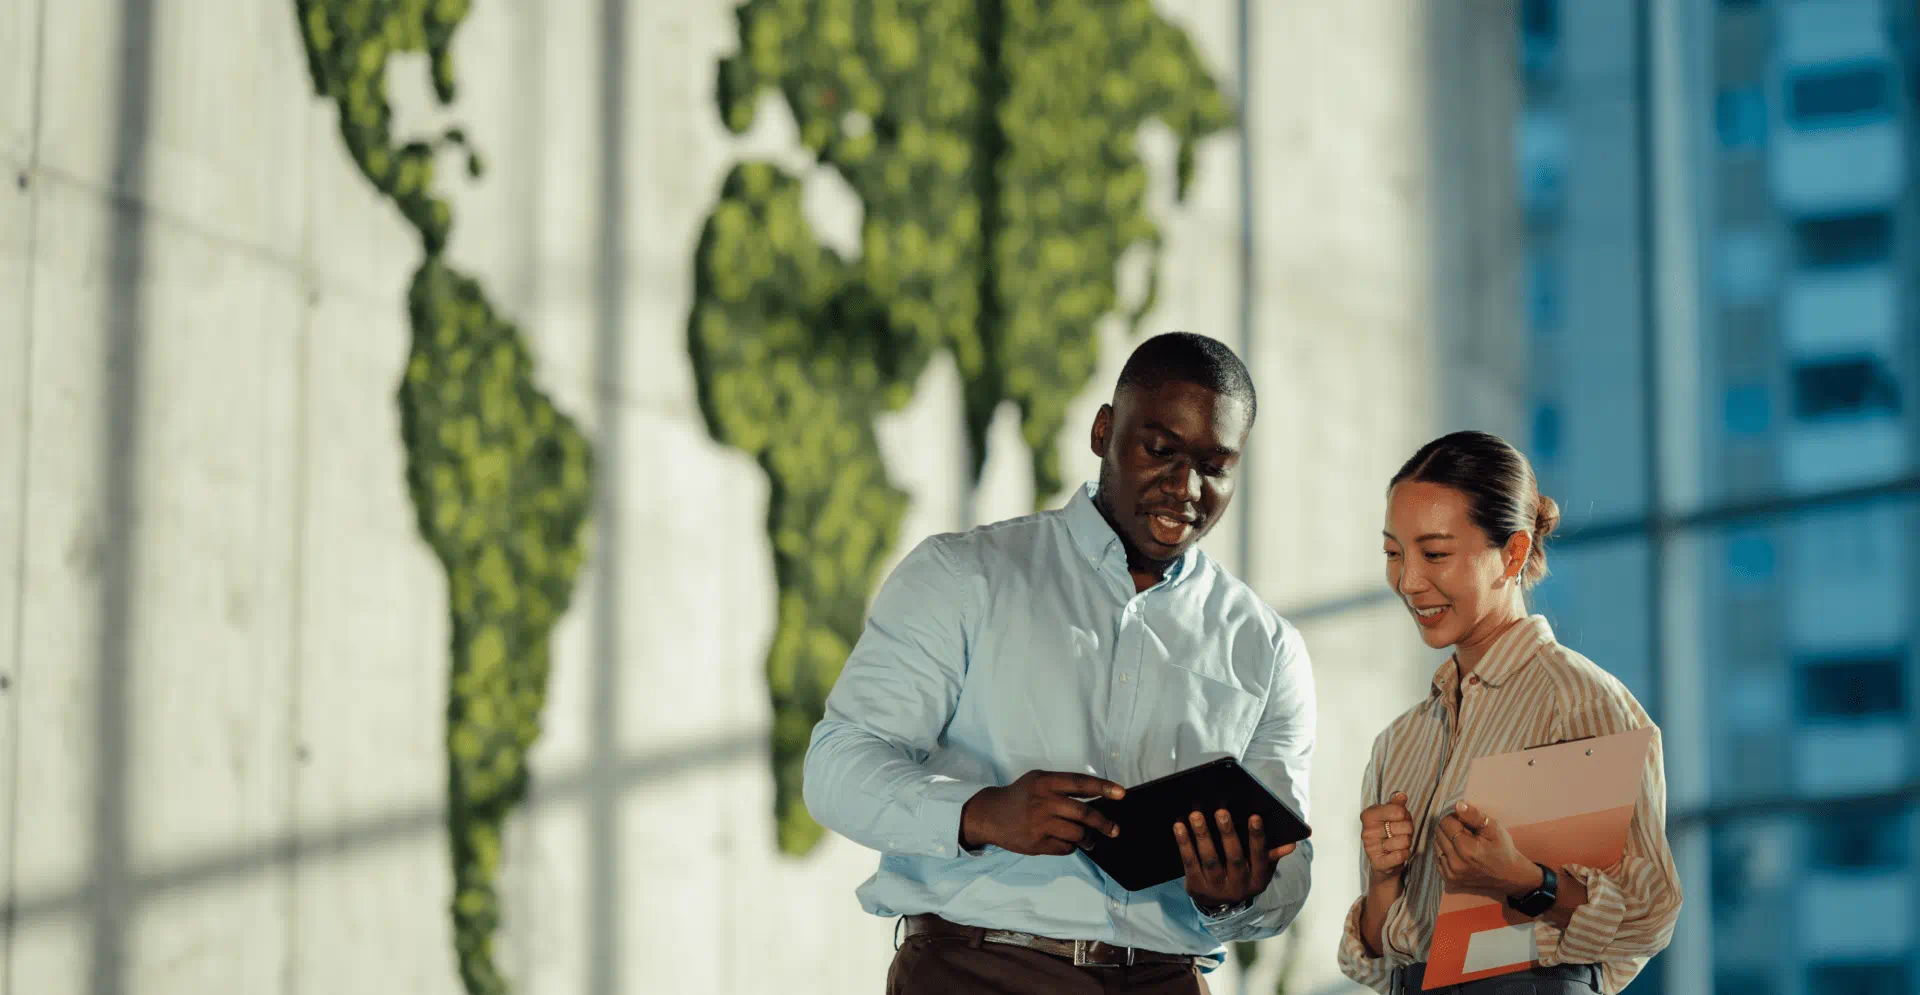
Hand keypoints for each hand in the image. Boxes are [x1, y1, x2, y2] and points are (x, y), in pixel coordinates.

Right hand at [959, 771, 1124, 855]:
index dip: (1103, 787)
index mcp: (1045, 782)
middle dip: (1103, 823)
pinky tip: (1068, 842)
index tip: (1121, 794)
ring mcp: (1040, 824)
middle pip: (1083, 812)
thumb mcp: (1038, 781)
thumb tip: (1097, 795)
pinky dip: (1072, 846)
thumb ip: (1063, 786)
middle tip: (1114, 830)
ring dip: (1089, 838)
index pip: (1080, 783)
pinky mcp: (1037, 843)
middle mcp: (1043, 802)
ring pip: (1077, 833)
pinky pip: (1065, 848)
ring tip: (1091, 840)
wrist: (990, 815)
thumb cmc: (1020, 795)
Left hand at [1174, 808, 1299, 910]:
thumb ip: (1272, 855)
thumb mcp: (1260, 870)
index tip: (1255, 816)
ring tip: (1196, 815)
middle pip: (1234, 858)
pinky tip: (1179, 826)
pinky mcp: (1196, 887)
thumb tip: (1291, 844)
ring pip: (1210, 860)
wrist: (1220, 906)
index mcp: (1258, 879)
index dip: (1258, 838)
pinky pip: (1190, 863)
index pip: (1260, 857)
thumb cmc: (1243, 876)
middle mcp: (1239, 887)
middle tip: (1220, 811)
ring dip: (1202, 836)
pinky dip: (1184, 844)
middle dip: (1227, 833)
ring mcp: (1216, 888)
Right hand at [1359, 790, 1413, 884]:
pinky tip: (1398, 854)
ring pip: (1405, 841)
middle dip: (1408, 831)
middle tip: (1400, 834)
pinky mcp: (1378, 863)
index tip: (1398, 820)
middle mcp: (1367, 831)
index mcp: (1368, 815)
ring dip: (1407, 844)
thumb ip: (1396, 804)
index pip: (1399, 811)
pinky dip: (1405, 854)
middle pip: (1406, 826)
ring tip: (1398, 844)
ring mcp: (1370, 848)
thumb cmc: (1389, 833)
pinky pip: (1401, 855)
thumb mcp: (1392, 815)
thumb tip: (1401, 795)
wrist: (1384, 861)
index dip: (1405, 816)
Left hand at [1433, 802, 1539, 895]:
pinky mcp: (1449, 879)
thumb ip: (1474, 816)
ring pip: (1436, 844)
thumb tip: (1457, 805)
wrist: (1509, 876)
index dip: (1455, 818)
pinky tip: (1459, 852)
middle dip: (1450, 828)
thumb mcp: (1493, 828)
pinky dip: (1445, 852)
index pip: (1445, 822)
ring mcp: (1451, 873)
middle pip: (1439, 833)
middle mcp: (1455, 863)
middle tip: (1466, 832)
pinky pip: (1438, 858)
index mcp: (1466, 849)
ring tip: (1463, 842)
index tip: (1466, 822)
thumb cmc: (1502, 849)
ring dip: (1446, 839)